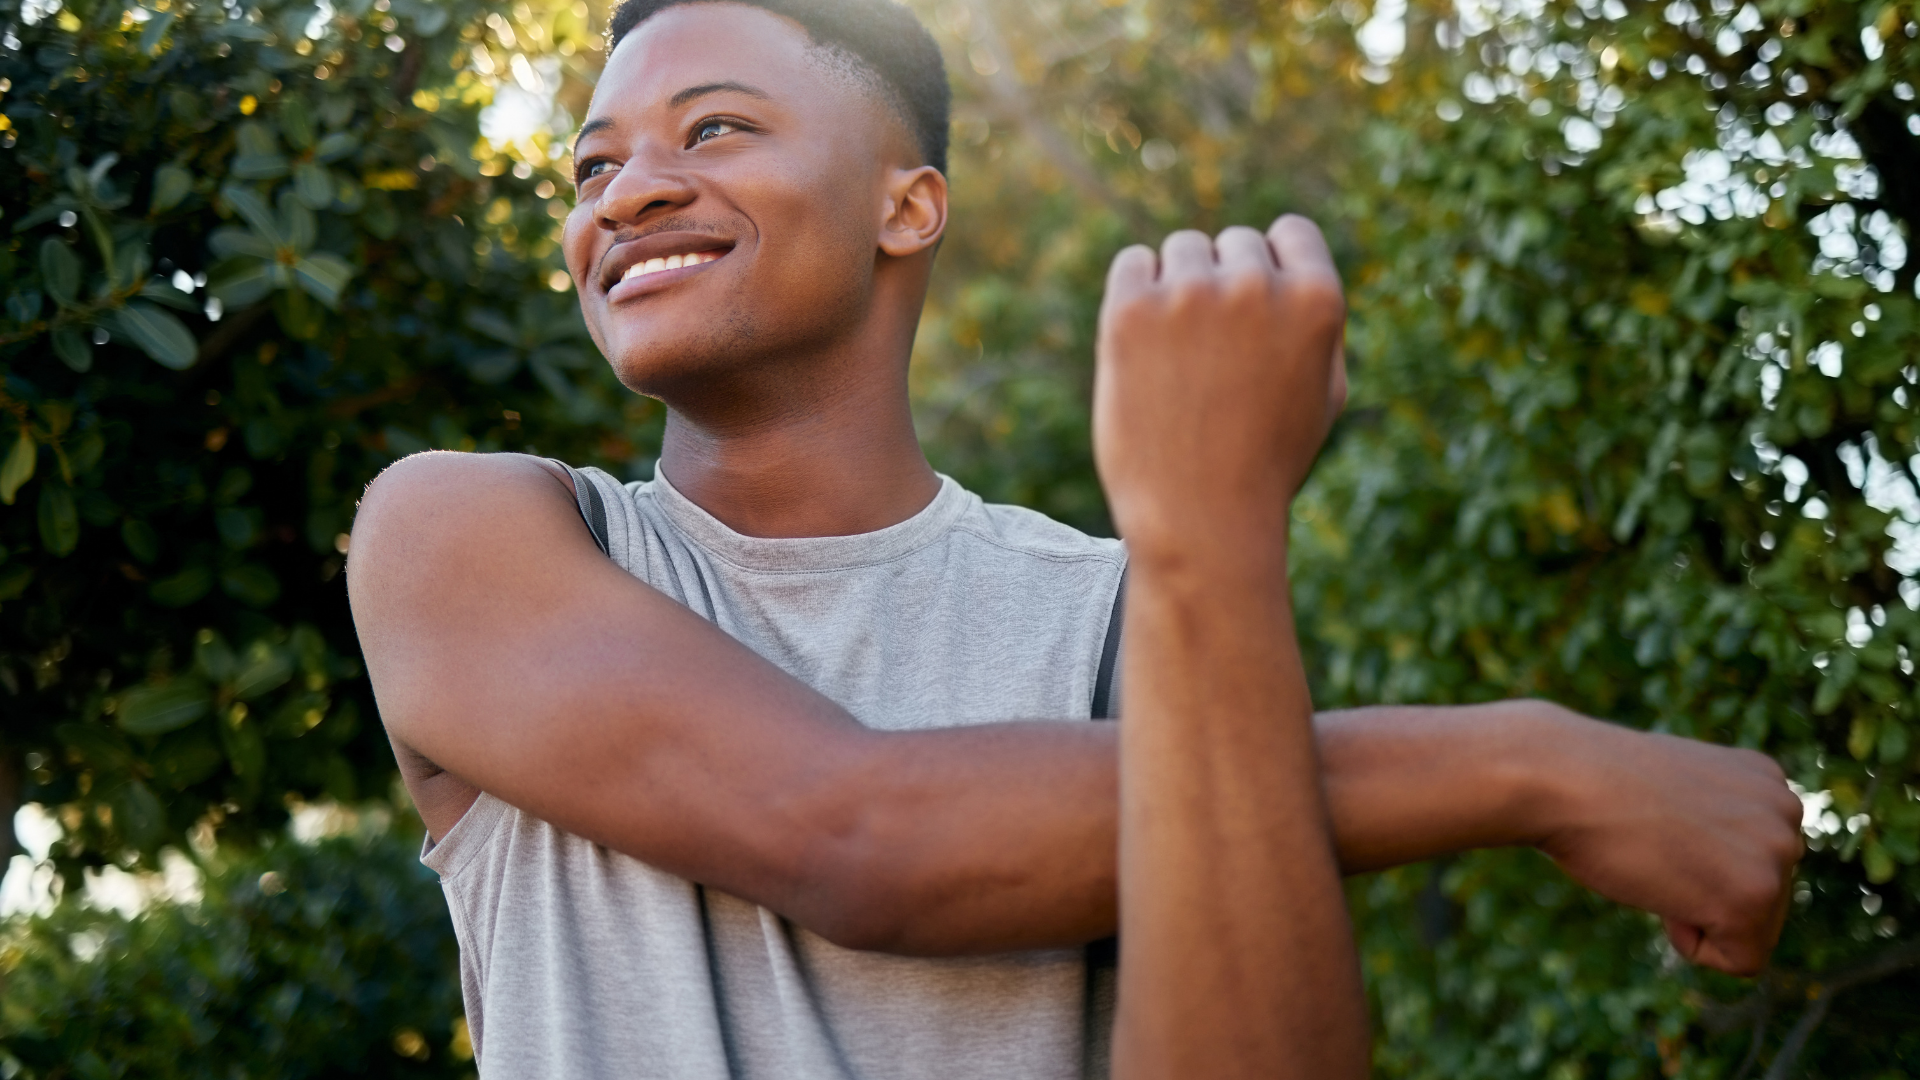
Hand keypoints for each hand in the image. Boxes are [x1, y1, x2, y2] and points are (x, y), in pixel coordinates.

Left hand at [1094, 216, 1347, 556]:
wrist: (1199, 520)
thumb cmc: (1265, 464)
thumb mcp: (1323, 395)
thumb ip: (1316, 324)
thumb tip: (1293, 267)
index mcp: (1317, 299)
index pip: (1291, 233)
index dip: (1272, 268)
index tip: (1253, 313)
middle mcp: (1256, 285)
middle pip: (1233, 243)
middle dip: (1223, 285)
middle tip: (1212, 357)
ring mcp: (1190, 294)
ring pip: (1180, 250)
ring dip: (1177, 287)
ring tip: (1178, 359)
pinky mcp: (1130, 312)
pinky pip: (1132, 264)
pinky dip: (1135, 292)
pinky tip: (1142, 345)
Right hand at [1535, 705, 1803, 975]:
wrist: (1559, 777)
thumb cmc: (1595, 786)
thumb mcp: (1674, 792)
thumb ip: (1715, 820)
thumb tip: (1719, 866)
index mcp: (1767, 780)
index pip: (1753, 862)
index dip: (1696, 863)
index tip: (1654, 827)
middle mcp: (1786, 810)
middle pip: (1762, 899)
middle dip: (1702, 890)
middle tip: (1651, 846)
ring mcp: (1777, 852)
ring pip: (1753, 930)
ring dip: (1697, 914)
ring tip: (1655, 861)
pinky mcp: (1756, 896)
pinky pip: (1741, 961)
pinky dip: (1693, 945)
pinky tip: (1660, 890)